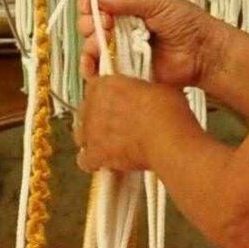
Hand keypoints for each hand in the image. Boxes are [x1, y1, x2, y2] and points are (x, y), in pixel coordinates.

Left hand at [75, 72, 192, 176]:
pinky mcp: (95, 154)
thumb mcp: (156, 89)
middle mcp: (94, 105)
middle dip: (98, 119)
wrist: (167, 138)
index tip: (116, 104)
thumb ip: (140, 92)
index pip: (95, 88)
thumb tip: (146, 98)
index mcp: (106, 85)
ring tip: (107, 144)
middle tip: (116, 125)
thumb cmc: (167, 113)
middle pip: (86, 112)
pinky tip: (104, 163)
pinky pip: (85, 160)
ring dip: (92, 139)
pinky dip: (93, 162)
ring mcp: (91, 130)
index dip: (106, 98)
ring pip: (81, 135)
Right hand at [81, 0, 215, 90]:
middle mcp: (121, 29)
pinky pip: (101, 72)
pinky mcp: (125, 73)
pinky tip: (94, 66)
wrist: (204, 53)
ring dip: (90, 46)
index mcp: (128, 9)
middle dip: (90, 24)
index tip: (92, 7)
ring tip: (103, 45)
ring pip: (92, 49)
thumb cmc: (188, 25)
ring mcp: (121, 52)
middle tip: (106, 25)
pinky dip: (93, 69)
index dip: (90, 4)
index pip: (97, 3)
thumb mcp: (158, 3)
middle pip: (90, 26)